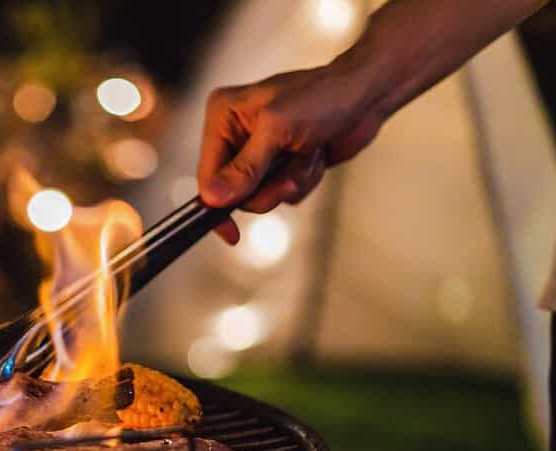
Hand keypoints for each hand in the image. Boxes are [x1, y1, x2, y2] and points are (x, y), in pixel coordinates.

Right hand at [198, 61, 383, 243]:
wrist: (366, 96)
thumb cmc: (325, 96)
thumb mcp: (278, 130)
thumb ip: (244, 167)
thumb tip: (213, 198)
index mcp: (223, 115)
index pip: (206, 174)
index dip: (216, 205)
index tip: (229, 232)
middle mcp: (236, 133)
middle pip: (233, 191)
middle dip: (267, 188)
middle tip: (289, 174)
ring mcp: (259, 151)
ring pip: (261, 196)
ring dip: (290, 182)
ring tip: (308, 155)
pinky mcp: (280, 164)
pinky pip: (282, 193)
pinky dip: (303, 180)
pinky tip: (314, 156)